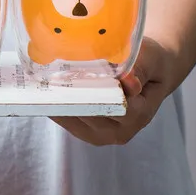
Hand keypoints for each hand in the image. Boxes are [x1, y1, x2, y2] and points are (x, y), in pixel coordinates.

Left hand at [51, 37, 175, 145]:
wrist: (150, 74)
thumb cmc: (151, 63)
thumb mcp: (151, 58)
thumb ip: (140, 68)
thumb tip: (127, 80)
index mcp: (140, 114)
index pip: (111, 105)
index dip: (91, 91)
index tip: (72, 75)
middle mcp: (121, 132)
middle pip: (88, 114)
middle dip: (71, 95)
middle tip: (49, 77)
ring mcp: (102, 136)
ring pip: (73, 119)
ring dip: (59, 101)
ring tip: (45, 82)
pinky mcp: (86, 133)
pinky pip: (66, 121)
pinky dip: (57, 105)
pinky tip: (48, 91)